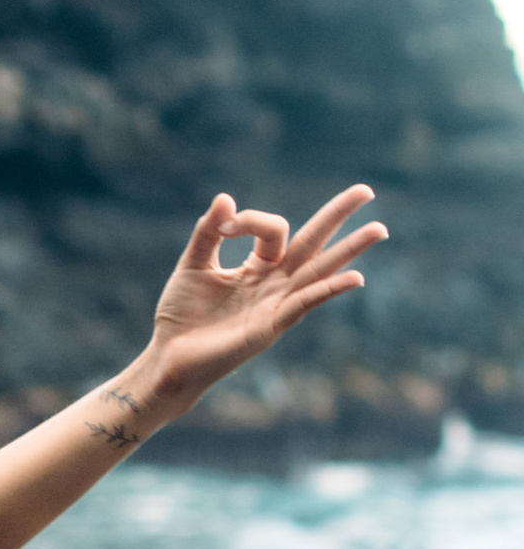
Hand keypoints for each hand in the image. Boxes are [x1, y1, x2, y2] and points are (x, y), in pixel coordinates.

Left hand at [146, 184, 387, 398]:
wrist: (168, 358)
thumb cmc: (181, 315)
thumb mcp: (194, 265)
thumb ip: (210, 233)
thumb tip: (226, 197)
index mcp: (258, 267)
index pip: (273, 230)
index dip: (251, 220)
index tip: (224, 227)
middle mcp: (275, 283)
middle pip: (313, 243)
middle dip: (338, 216)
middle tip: (367, 190)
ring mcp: (277, 304)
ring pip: (320, 271)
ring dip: (350, 250)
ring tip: (379, 229)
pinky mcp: (272, 327)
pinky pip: (305, 304)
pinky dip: (329, 290)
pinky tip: (356, 277)